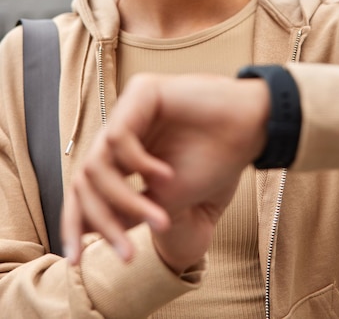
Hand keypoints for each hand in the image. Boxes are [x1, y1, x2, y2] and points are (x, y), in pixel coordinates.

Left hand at [62, 73, 269, 270]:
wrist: (250, 130)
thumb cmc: (215, 161)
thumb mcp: (167, 199)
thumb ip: (129, 210)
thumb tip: (89, 229)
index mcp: (125, 153)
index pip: (86, 187)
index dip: (76, 221)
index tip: (75, 260)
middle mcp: (122, 130)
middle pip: (85, 179)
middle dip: (100, 220)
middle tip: (124, 251)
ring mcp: (129, 110)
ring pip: (97, 164)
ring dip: (123, 199)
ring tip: (158, 216)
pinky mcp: (141, 91)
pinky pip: (118, 138)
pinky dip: (138, 164)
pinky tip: (164, 175)